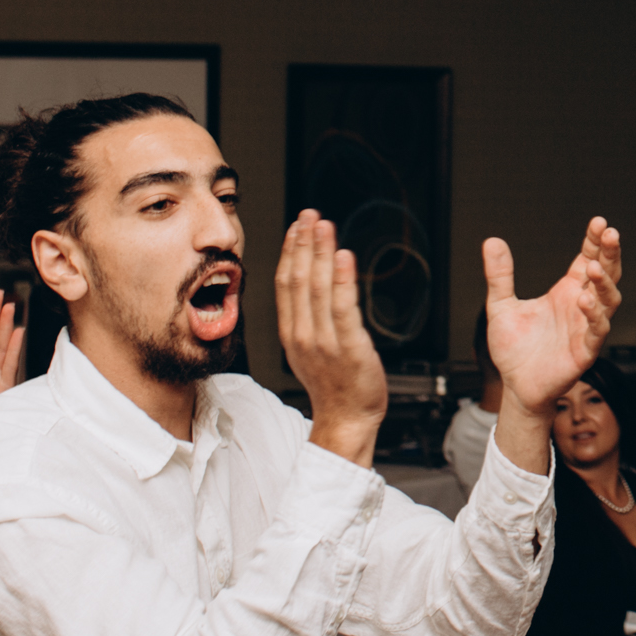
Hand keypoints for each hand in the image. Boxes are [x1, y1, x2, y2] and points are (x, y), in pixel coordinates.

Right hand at [281, 210, 386, 466]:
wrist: (347, 419)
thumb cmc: (335, 385)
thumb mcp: (311, 348)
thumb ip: (308, 318)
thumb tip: (311, 284)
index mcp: (292, 332)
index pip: (286, 284)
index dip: (291, 251)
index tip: (297, 226)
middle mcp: (303, 334)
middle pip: (299, 280)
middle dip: (304, 244)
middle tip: (310, 215)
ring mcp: (324, 341)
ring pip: (318, 288)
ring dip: (321, 253)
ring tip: (324, 226)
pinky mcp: (349, 347)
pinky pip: (343, 308)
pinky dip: (343, 280)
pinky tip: (344, 257)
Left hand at [491, 217, 623, 415]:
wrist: (514, 386)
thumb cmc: (513, 349)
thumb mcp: (500, 305)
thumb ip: (500, 275)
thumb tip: (492, 241)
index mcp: (566, 292)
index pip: (587, 258)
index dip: (594, 241)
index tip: (598, 222)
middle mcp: (580, 306)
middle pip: (606, 274)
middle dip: (610, 253)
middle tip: (610, 234)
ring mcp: (585, 328)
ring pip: (609, 300)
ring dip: (605, 282)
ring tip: (593, 266)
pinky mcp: (585, 351)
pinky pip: (597, 330)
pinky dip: (595, 315)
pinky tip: (585, 300)